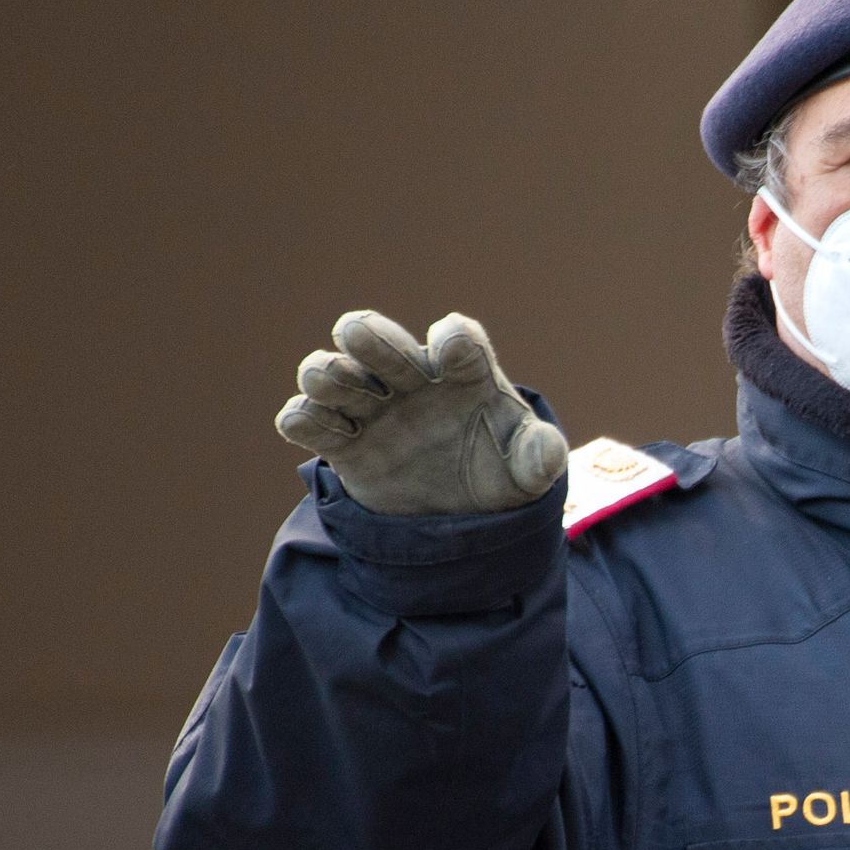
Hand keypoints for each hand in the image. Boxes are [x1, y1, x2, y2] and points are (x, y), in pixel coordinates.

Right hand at [276, 310, 567, 516]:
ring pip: (338, 375)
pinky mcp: (344, 443)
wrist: (461, 516)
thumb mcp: (529, 473)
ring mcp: (374, 408)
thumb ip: (540, 458)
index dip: (454, 340)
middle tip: (356, 333)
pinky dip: (302, 418)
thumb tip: (546, 450)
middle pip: (385, 344)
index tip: (451, 349)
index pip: (460, 341)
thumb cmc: (499, 473)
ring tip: (324, 381)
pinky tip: (303, 421)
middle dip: (372, 338)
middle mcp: (413, 381)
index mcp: (465, 375)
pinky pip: (312, 422)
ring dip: (327, 372)